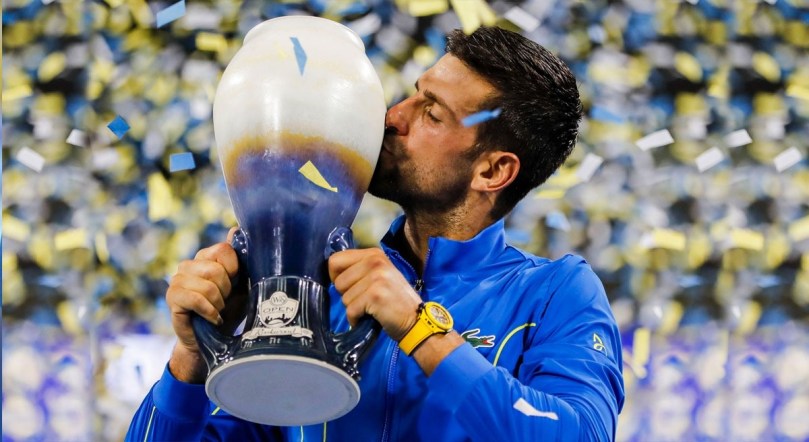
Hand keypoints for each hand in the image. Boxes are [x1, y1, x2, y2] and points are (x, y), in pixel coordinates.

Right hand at [166, 227, 245, 381]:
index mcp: (206, 257)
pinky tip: (212, 319)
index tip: (235, 284)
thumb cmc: (229, 311)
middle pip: (216, 269)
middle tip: (224, 301)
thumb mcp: (241, 285)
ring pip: (207, 286)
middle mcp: (189, 265)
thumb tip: (236, 229)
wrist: (213, 342)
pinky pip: (196, 299)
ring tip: (217, 311)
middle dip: (226, 290)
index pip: (224, 250)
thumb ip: (241, 259)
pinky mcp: (172, 298)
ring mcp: (177, 280)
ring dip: (218, 303)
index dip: (235, 270)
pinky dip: (210, 312)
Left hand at [328, 248, 421, 341]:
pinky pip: (351, 310)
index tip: (350, 287)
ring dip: (354, 308)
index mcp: (374, 254)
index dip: (336, 277)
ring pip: (344, 297)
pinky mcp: (375, 295)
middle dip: (347, 295)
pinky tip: (370, 317)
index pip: (335, 260)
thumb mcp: (379, 275)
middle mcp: (375, 261)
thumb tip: (331, 271)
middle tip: (366, 299)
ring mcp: (376, 277)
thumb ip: (359, 268)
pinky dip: (356, 319)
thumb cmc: (394, 299)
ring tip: (371, 308)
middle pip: (338, 281)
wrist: (415, 319)